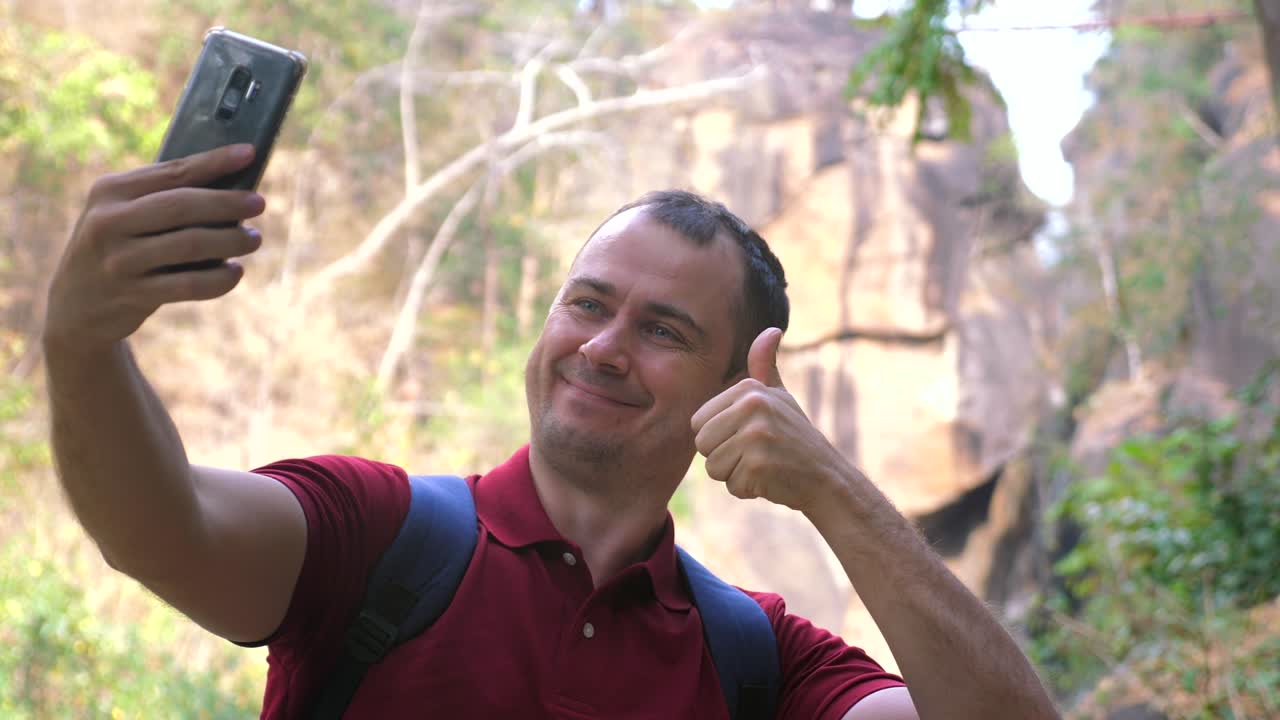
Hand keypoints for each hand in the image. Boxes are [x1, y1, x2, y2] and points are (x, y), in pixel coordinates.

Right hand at [44, 144, 265, 352]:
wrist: (76, 306)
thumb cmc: (116, 247)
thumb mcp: (122, 214)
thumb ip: (161, 198)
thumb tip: (231, 184)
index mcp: (109, 191)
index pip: (171, 172)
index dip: (214, 162)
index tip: (249, 152)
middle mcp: (108, 222)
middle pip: (182, 206)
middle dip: (227, 203)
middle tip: (260, 203)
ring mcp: (119, 260)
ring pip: (189, 245)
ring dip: (230, 241)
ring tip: (254, 239)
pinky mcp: (133, 294)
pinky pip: (188, 285)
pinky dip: (219, 279)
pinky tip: (235, 272)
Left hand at [690, 328, 860, 512]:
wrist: (827, 477)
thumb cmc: (795, 437)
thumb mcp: (780, 397)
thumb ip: (764, 367)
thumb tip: (771, 329)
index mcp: (749, 389)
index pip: (698, 423)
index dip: (719, 437)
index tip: (749, 436)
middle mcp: (752, 407)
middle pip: (702, 445)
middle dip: (723, 457)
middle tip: (756, 454)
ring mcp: (756, 436)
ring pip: (713, 467)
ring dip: (735, 475)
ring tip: (764, 465)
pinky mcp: (758, 466)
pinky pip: (731, 485)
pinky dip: (748, 489)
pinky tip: (771, 479)